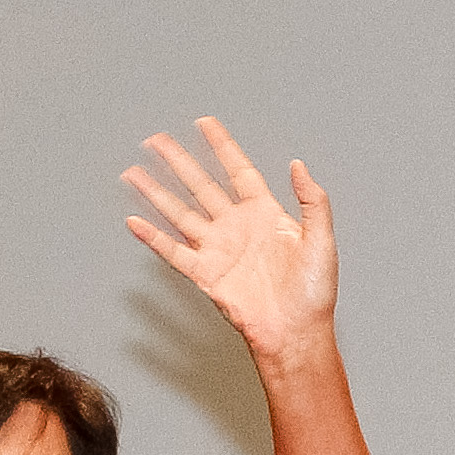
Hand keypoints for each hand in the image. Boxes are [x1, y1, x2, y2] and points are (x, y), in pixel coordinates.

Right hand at [124, 118, 337, 364]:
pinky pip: (173, 251)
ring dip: (156, 193)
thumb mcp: (321, 240)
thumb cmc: (314, 292)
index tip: (205, 123)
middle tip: (155, 139)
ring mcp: (218, 249)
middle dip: (179, 161)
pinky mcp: (205, 274)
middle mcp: (237, 227)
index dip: (222, 147)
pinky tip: (133, 221)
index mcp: (266, 215)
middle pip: (201, 186)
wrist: (297, 331)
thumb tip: (298, 165)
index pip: (239, 171)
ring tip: (133, 172)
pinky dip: (152, 237)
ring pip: (179, 213)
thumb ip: (312, 201)